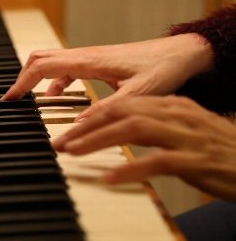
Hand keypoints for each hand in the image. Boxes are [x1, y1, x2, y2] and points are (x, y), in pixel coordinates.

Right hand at [1, 34, 212, 120]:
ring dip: (35, 79)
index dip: (22, 82)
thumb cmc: (163, 68)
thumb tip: (79, 125)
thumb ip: (108, 109)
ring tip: (27, 101)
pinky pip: (64, 69)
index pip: (43, 66)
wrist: (181, 53)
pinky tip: (55, 96)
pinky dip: (52, 82)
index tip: (9, 99)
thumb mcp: (138, 94)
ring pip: (50, 62)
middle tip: (12, 100)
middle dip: (21, 78)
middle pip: (40, 58)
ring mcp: (89, 58)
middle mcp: (85, 56)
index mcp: (89, 60)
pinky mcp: (95, 63)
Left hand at [53, 96, 235, 201]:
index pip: (124, 104)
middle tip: (60, 141)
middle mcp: (177, 115)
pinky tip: (110, 175)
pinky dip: (131, 167)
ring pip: (134, 129)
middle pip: (123, 112)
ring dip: (99, 140)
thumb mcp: (186, 129)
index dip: (93, 115)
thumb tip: (123, 127)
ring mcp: (186, 136)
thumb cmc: (219, 149)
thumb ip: (156, 124)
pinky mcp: (195, 160)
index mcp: (172, 106)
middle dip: (87, 126)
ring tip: (73, 151)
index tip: (69, 129)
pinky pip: (157, 161)